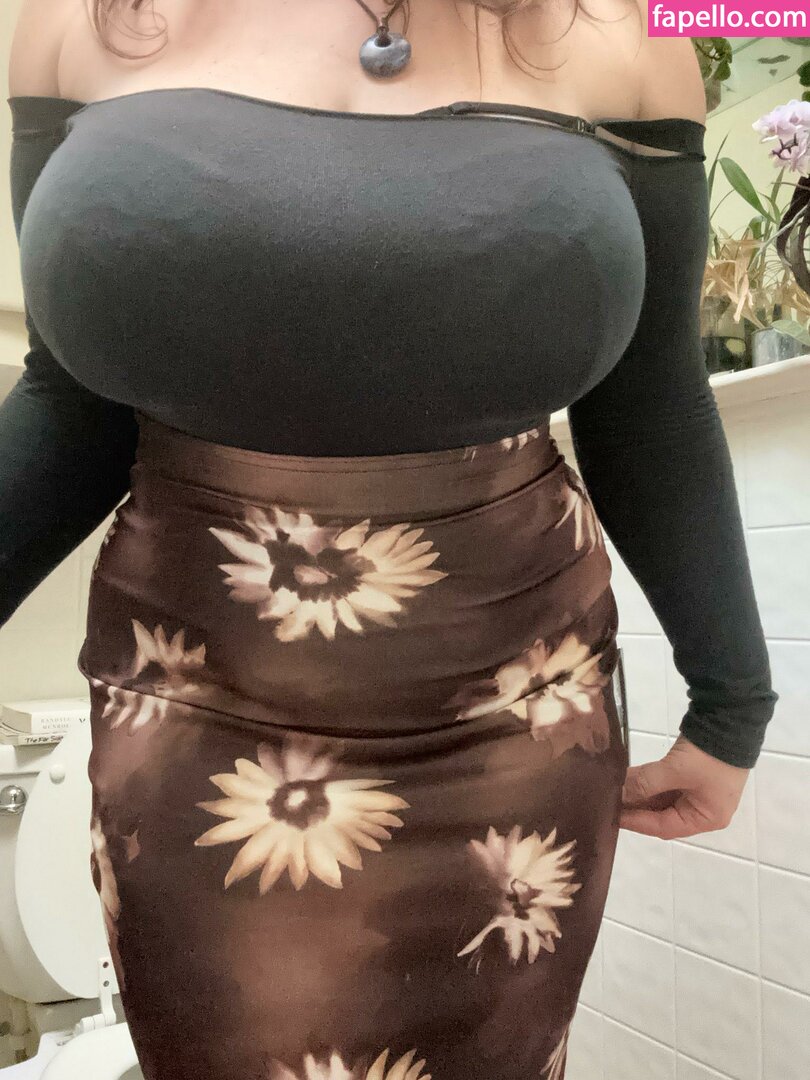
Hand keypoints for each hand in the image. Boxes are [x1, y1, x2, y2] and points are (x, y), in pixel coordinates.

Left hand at [620, 733, 750, 838]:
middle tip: (608, 803)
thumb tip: (617, 793)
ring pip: (662, 798)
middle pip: (663, 815)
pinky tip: (628, 779)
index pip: (664, 827)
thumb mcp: (675, 771)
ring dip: (640, 794)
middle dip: (636, 808)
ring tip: (613, 791)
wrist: (731, 718)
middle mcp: (703, 810)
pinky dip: (648, 783)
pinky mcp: (692, 774)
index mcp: (706, 818)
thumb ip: (645, 784)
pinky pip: (666, 785)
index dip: (636, 822)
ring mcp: (699, 791)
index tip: (611, 816)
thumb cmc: (708, 755)